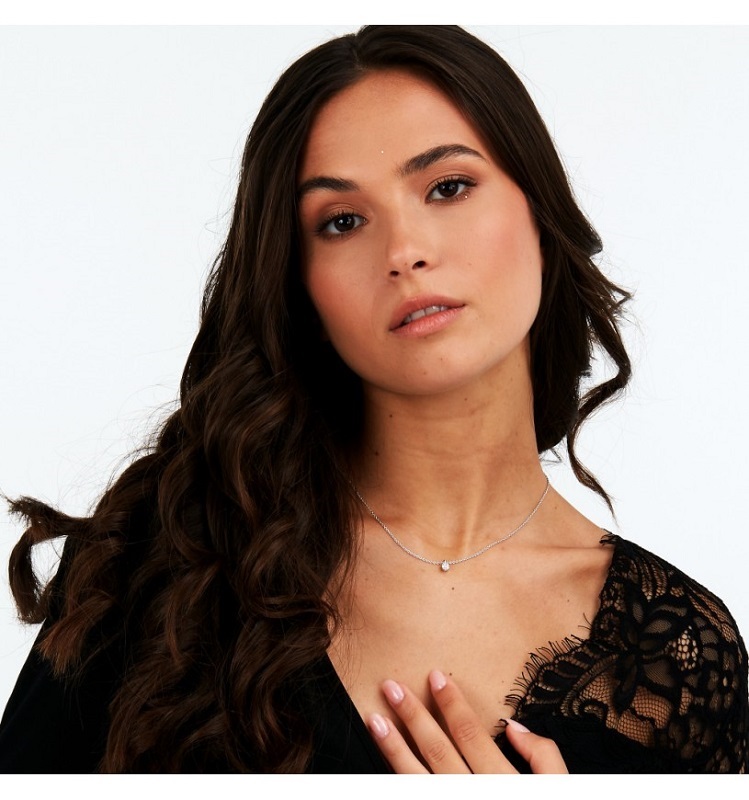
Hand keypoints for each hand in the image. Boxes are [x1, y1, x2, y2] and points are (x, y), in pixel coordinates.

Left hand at [366, 669, 566, 773]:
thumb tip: (514, 726)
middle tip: (391, 686)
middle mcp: (472, 798)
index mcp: (502, 784)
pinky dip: (395, 785)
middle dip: (412, 715)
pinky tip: (379, 770)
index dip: (451, 703)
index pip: (470, 733)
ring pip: (415, 779)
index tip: (434, 676)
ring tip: (374, 719)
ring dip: (392, 748)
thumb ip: (544, 757)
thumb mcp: (561, 791)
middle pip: (436, 750)